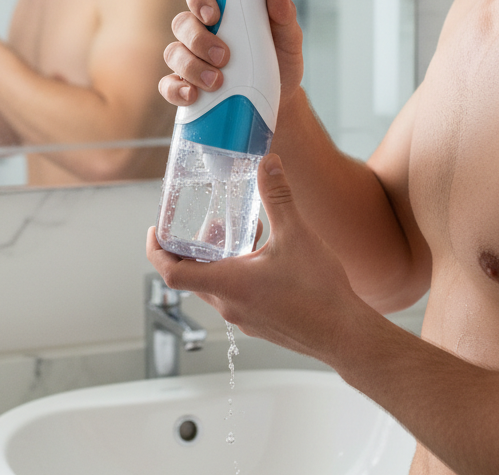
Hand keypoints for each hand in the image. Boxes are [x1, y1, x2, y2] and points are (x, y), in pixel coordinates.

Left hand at [146, 153, 362, 362]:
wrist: (344, 334)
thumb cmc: (319, 291)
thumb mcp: (296, 234)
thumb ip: (278, 197)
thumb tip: (268, 163)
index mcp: (229, 284)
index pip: (172, 272)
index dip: (157, 250)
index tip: (155, 231)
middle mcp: (230, 305)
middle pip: (192, 277)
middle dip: (193, 247)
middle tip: (207, 222)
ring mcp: (245, 318)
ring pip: (216, 285)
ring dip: (219, 258)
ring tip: (243, 233)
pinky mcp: (261, 323)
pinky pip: (236, 295)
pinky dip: (238, 272)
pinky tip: (265, 256)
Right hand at [159, 0, 304, 108]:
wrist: (280, 99)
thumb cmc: (280, 59)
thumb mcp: (288, 37)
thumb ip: (283, 14)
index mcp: (222, 11)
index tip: (213, 15)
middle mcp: (200, 31)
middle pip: (182, 23)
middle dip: (198, 39)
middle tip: (223, 57)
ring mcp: (190, 58)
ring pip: (173, 53)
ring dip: (191, 67)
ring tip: (216, 82)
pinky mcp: (185, 86)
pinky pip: (168, 85)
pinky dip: (175, 90)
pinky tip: (191, 96)